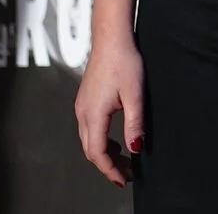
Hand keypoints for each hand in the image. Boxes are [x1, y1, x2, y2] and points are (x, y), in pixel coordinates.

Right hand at [74, 36, 145, 187]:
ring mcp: (82, 106)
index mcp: (94, 114)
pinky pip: (89, 128)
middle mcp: (83, 112)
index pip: (98, 152)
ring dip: (105, 153)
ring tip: (124, 160)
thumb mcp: (135, 95)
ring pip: (89, 140)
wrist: (111, 38)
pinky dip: (102, 140)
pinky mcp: (85, 100)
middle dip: (108, 165)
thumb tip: (135, 148)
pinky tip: (117, 139)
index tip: (123, 179)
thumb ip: (134, 123)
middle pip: (91, 150)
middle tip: (127, 174)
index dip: (110, 169)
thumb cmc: (124, 61)